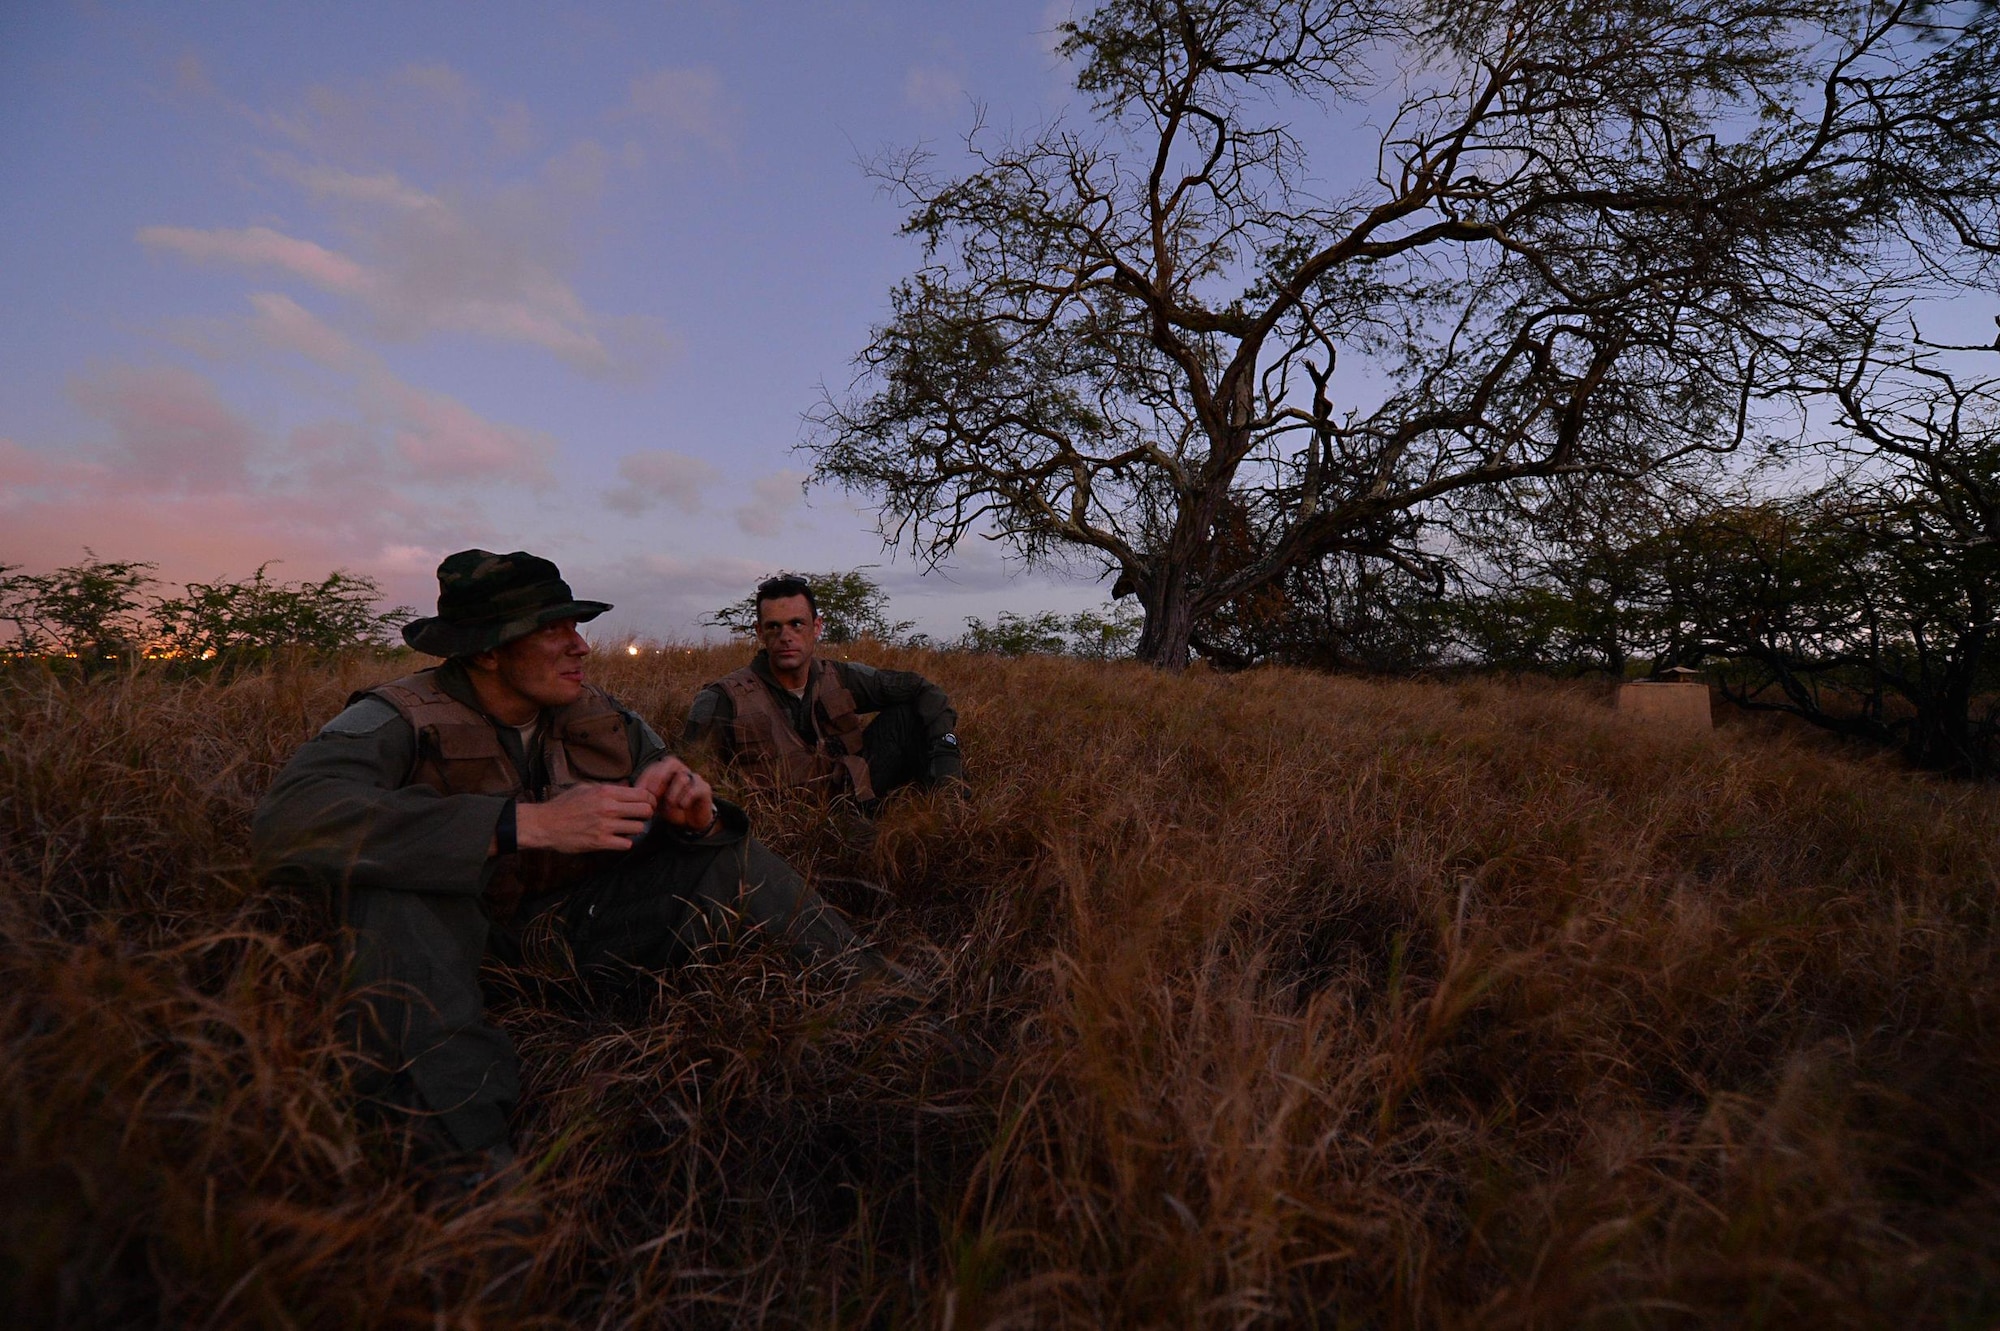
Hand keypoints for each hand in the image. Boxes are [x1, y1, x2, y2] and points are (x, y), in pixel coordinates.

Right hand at [514, 782, 656, 853]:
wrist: (545, 824)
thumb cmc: (564, 805)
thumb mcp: (586, 788)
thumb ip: (608, 787)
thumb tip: (627, 785)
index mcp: (606, 792)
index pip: (642, 794)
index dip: (649, 799)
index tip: (647, 803)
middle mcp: (608, 807)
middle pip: (645, 810)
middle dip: (646, 814)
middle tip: (640, 817)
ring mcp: (605, 826)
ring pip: (639, 828)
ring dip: (636, 829)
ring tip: (627, 828)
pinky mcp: (600, 842)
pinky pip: (626, 844)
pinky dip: (625, 842)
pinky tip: (618, 839)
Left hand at [636, 756, 715, 832]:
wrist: (691, 822)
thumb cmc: (671, 809)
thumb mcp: (655, 802)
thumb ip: (644, 794)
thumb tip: (622, 786)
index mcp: (668, 772)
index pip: (656, 766)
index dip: (647, 777)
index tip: (639, 792)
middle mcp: (681, 771)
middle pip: (671, 762)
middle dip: (659, 777)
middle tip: (653, 793)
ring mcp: (694, 778)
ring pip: (682, 777)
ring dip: (672, 793)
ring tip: (669, 806)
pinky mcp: (704, 789)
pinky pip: (695, 788)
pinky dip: (686, 797)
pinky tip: (681, 806)